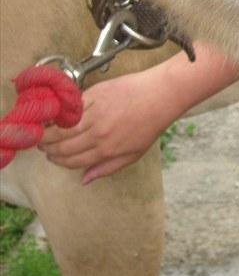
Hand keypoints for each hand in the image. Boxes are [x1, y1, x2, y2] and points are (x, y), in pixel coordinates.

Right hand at [38, 44, 238, 184]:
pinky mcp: (95, 95)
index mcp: (107, 150)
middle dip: (49, 148)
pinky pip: (71, 107)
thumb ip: (106, 168)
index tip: (51, 158)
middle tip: (42, 145)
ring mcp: (96, 114)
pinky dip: (60, 112)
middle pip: (63, 145)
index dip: (58, 161)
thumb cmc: (150, 123)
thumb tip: (84, 180)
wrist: (160, 95)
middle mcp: (99, 134)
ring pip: (63, 127)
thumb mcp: (133, 154)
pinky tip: (55, 114)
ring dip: (48, 131)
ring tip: (43, 131)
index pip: (72, 161)